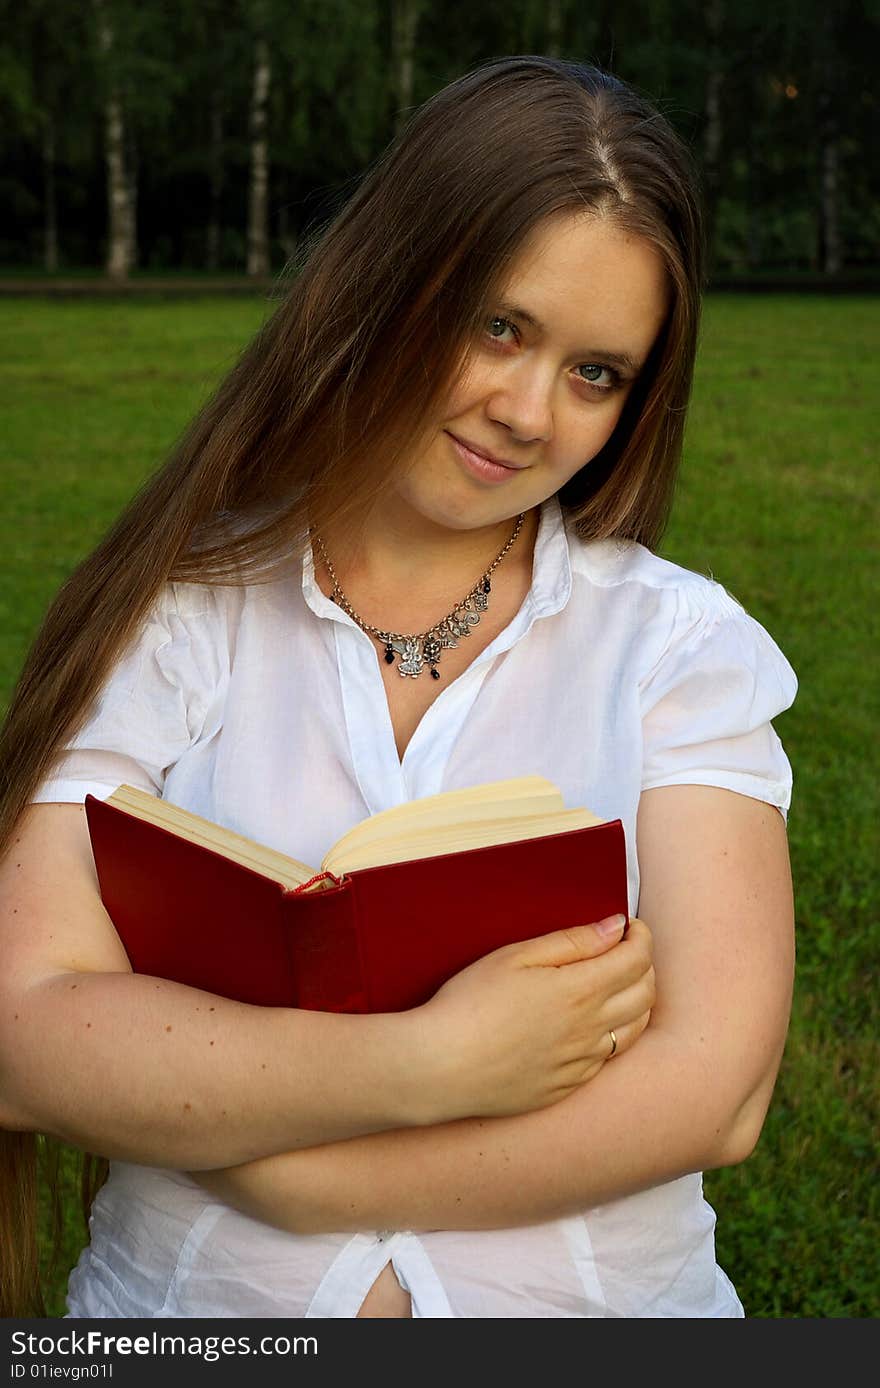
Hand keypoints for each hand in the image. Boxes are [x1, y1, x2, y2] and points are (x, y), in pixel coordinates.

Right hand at [415, 915, 653, 1122]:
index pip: (637, 959)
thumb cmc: (470, 1003)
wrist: (440, 1067)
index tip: (630, 925)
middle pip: (645, 995)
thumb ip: (572, 941)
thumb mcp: (516, 957)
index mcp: (580, 991)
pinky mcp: (566, 1087)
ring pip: (633, 1031)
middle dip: (645, 965)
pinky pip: (606, 1059)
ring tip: (616, 985)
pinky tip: (589, 1024)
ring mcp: (581, 1063)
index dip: (640, 936)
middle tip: (626, 950)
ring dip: (636, 1002)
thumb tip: (615, 927)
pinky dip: (611, 1034)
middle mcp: (590, 1030)